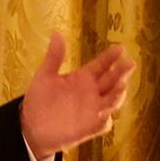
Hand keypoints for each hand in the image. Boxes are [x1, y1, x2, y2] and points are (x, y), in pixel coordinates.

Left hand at [18, 32, 136, 156]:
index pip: (102, 65)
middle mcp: (92, 92)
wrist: (31, 125)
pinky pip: (102, 124)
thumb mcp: (45, 76)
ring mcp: (93, 110)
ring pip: (112, 101)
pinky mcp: (89, 127)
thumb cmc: (40, 99)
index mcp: (84, 77)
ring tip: (121, 86)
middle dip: (121, 72)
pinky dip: (105, 120)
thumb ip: (54, 57)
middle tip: (128, 63)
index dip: (110, 57)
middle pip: (112, 80)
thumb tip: (56, 33)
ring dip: (118, 94)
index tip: (120, 48)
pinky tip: (103, 115)